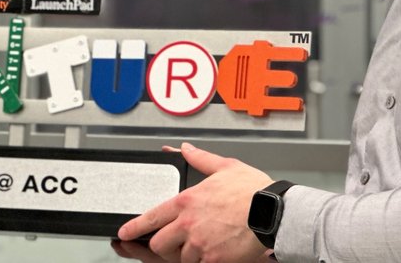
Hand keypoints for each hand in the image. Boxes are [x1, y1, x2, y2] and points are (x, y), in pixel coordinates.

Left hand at [116, 143, 272, 262]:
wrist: (275, 212)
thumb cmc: (254, 191)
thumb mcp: (225, 167)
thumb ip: (200, 159)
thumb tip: (184, 149)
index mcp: (187, 201)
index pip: (151, 217)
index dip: (134, 227)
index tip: (125, 232)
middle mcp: (188, 224)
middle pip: (159, 244)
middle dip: (163, 245)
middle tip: (174, 242)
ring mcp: (200, 245)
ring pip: (179, 258)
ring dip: (187, 254)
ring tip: (203, 245)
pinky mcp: (214, 260)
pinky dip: (204, 261)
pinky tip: (215, 253)